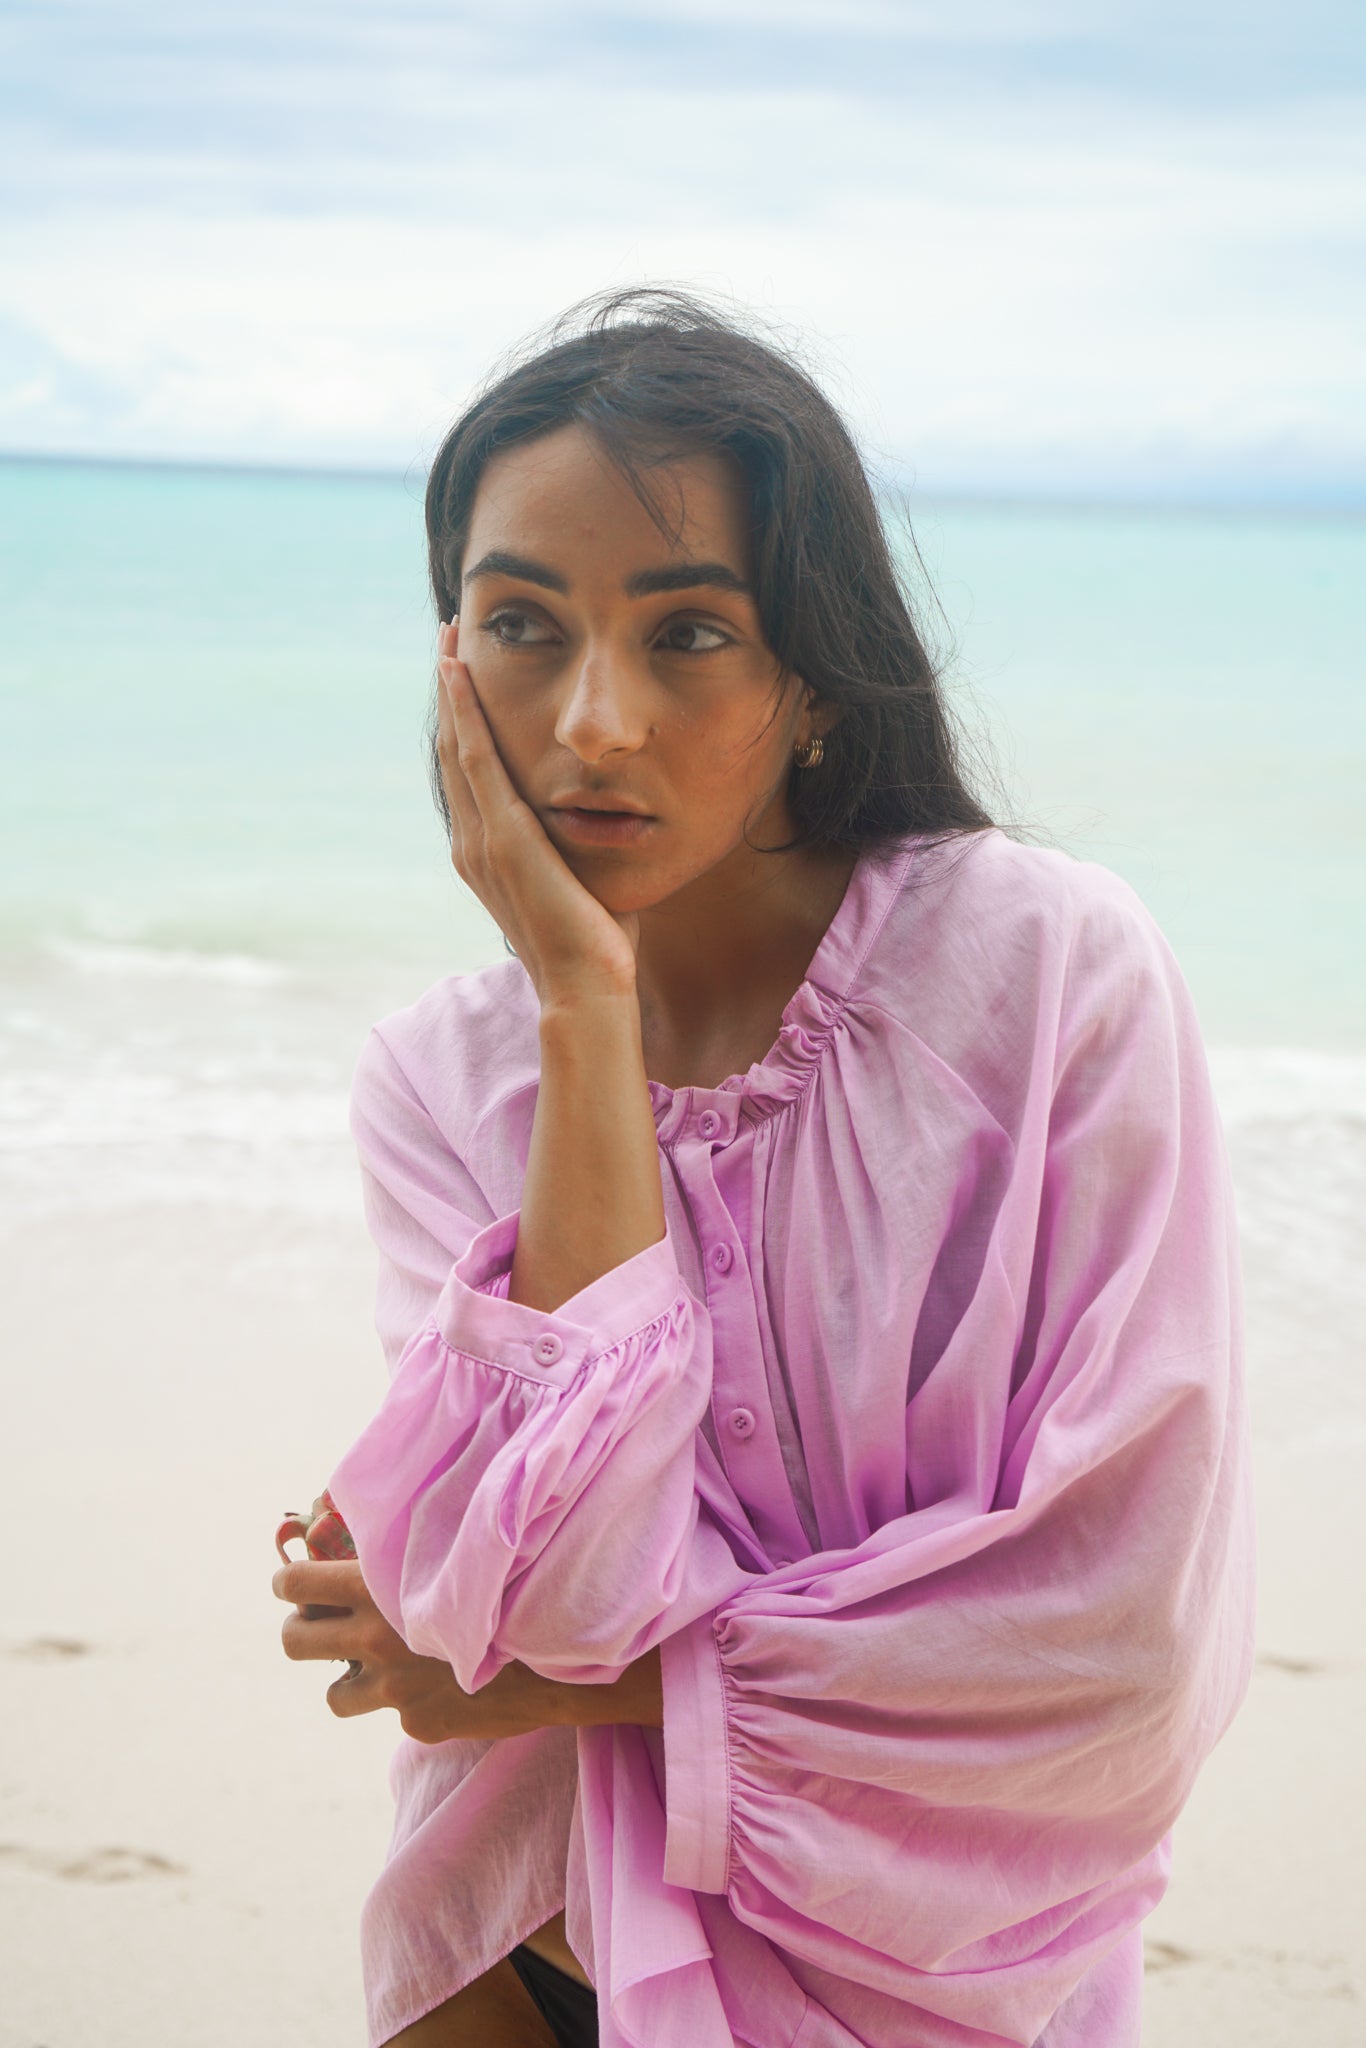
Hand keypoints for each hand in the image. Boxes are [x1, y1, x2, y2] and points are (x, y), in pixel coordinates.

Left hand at [273, 1557, 560, 1742]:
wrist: (564, 1648)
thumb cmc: (509, 1582)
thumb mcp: (448, 1555)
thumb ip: (400, 1553)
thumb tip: (349, 1539)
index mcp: (377, 1590)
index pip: (296, 1584)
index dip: (288, 1581)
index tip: (290, 1582)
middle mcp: (376, 1641)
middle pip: (295, 1642)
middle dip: (300, 1630)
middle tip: (315, 1624)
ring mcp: (395, 1692)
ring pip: (335, 1694)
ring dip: (349, 1676)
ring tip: (380, 1663)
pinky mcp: (418, 1725)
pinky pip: (393, 1714)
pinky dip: (408, 1699)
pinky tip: (444, 1681)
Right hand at [436, 621, 639, 1005]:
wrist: (587, 986)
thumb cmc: (598, 944)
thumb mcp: (583, 879)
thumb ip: (580, 848)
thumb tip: (609, 823)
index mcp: (486, 854)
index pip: (469, 774)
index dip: (465, 722)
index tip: (467, 677)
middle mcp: (471, 844)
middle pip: (452, 750)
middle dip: (451, 693)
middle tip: (449, 639)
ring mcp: (481, 841)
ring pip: (457, 744)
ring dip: (452, 688)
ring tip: (449, 638)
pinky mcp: (502, 838)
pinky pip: (476, 759)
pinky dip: (465, 712)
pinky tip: (458, 672)